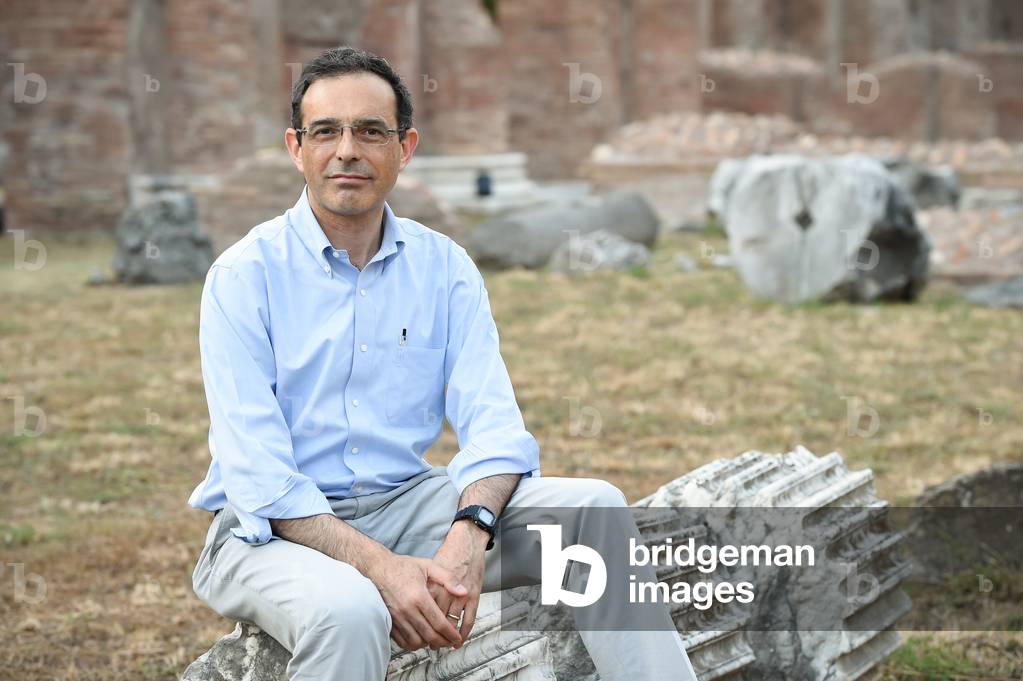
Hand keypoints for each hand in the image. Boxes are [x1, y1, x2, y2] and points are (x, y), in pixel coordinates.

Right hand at [367, 553, 466, 651]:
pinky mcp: (389, 621)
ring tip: (436, 640)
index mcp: (419, 596)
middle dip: (443, 642)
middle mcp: (407, 609)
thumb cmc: (403, 566)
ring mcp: (397, 617)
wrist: (379, 567)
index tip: (457, 638)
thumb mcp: (428, 566)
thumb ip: (448, 578)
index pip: (439, 623)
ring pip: (416, 641)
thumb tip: (463, 591)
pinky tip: (421, 638)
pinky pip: (402, 641)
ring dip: (428, 644)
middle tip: (450, 642)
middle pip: (429, 636)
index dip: (451, 634)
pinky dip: (413, 644)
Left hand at [428, 522, 487, 645]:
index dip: (421, 627)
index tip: (420, 636)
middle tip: (431, 645)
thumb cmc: (447, 555)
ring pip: (452, 623)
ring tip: (444, 644)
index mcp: (432, 587)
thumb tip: (413, 605)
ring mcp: (460, 596)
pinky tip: (460, 638)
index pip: (424, 614)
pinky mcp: (473, 596)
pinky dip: (464, 632)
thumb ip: (422, 587)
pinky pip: (469, 619)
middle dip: (433, 636)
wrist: (465, 543)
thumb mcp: (428, 569)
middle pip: (436, 621)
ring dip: (448, 637)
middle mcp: (445, 593)